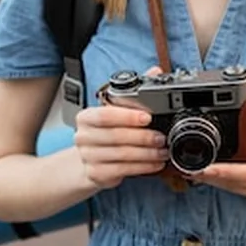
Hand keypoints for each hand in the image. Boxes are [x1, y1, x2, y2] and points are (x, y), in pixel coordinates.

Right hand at [74, 67, 168, 188]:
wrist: (88, 160)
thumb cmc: (106, 131)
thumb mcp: (115, 111)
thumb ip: (134, 91)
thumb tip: (156, 71)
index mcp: (86, 117)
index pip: (105, 115)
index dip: (127, 116)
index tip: (147, 117)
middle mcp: (83, 137)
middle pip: (116, 136)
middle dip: (143, 137)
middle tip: (161, 137)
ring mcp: (88, 157)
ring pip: (121, 155)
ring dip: (146, 154)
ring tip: (162, 151)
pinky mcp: (96, 174)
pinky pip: (123, 170)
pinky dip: (142, 167)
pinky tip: (155, 163)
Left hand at [192, 111, 245, 206]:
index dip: (223, 172)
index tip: (205, 167)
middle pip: (234, 184)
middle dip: (209, 176)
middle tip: (186, 167)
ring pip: (234, 189)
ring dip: (213, 181)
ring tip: (191, 170)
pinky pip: (238, 191)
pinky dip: (224, 183)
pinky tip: (210, 175)